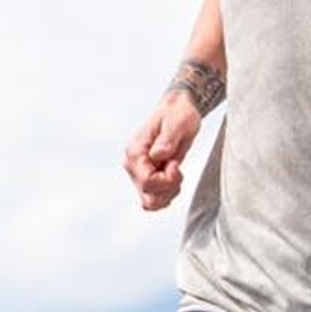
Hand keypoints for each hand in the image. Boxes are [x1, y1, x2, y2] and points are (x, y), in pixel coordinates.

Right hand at [123, 93, 201, 211]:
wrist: (178, 110)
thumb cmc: (177, 114)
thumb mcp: (177, 123)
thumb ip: (167, 139)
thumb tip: (158, 155)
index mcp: (135, 151)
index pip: (147, 182)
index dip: (167, 180)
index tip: (176, 165)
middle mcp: (132, 164)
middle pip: (148, 196)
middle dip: (169, 188)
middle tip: (178, 169)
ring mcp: (138, 172)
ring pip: (150, 202)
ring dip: (168, 194)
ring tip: (177, 173)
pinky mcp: (146, 177)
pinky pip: (153, 198)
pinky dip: (167, 195)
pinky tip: (174, 179)